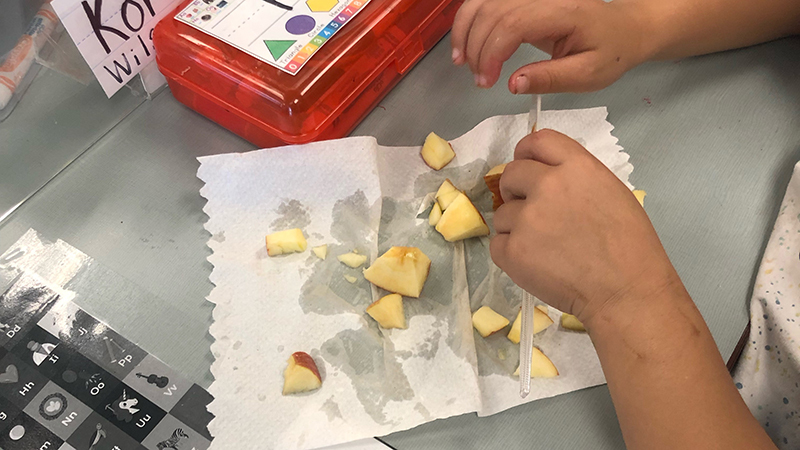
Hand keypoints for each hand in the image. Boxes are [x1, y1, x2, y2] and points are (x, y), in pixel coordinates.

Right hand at [451, 0, 651, 93]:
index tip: (486, 83)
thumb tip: (512, 84)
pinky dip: (468, 22)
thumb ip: (550, 79)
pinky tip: (465, 45)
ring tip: (463, 64)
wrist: (625, 29)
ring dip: (464, 33)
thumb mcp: (588, 74)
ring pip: (482, 4)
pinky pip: (485, 3)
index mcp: (561, 11)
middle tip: (479, 81)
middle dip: (476, 48)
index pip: (512, 24)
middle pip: (491, 12)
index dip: (491, 54)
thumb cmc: (610, 53)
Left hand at [490, 130, 677, 323]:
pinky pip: (498, 244)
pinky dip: (511, 253)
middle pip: (510, 174)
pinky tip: (537, 263)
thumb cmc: (629, 247)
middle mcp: (547, 186)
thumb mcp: (611, 193)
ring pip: (502, 214)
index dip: (527, 152)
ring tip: (545, 247)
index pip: (537, 141)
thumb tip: (543, 176)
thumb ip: (575, 177)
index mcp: (577, 167)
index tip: (527, 165)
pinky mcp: (512, 251)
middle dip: (516, 190)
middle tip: (533, 212)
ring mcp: (527, 219)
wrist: (625, 291)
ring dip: (516, 226)